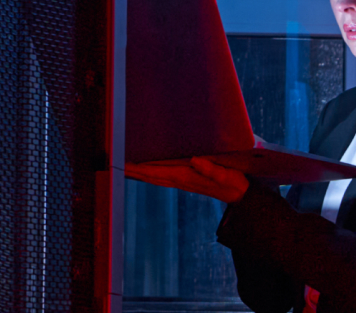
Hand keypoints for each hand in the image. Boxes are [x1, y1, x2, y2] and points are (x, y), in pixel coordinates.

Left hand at [124, 156, 250, 203]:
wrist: (241, 196)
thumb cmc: (235, 183)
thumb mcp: (227, 175)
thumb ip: (212, 169)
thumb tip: (195, 160)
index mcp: (186, 177)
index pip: (157, 172)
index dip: (139, 167)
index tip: (124, 163)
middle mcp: (180, 180)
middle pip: (150, 176)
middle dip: (132, 170)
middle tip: (114, 161)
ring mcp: (182, 182)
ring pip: (154, 177)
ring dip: (138, 173)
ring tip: (123, 166)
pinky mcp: (186, 180)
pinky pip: (162, 177)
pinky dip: (149, 173)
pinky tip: (145, 171)